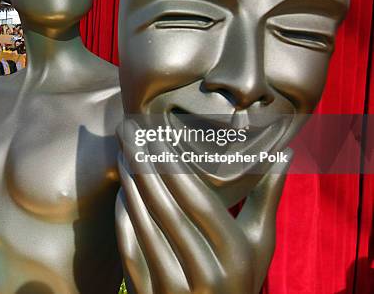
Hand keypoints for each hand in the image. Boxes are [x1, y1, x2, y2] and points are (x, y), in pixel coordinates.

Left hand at [115, 119, 290, 293]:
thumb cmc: (240, 277)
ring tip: (123, 152)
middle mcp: (207, 273)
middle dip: (144, 164)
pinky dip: (124, 217)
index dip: (173, 164)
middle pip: (168, 208)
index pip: (198, 200)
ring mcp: (175, 288)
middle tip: (129, 131)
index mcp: (237, 254)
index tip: (155, 132)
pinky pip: (131, 249)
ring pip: (145, 225)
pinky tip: (121, 189)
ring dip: (130, 185)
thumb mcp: (260, 242)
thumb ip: (267, 197)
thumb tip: (286, 151)